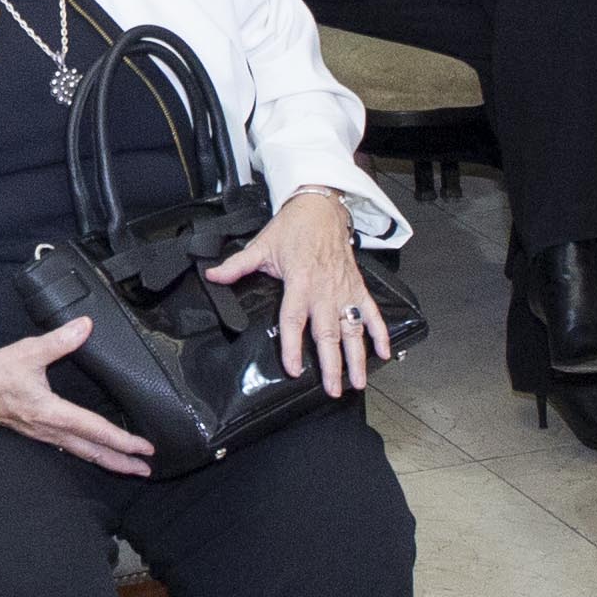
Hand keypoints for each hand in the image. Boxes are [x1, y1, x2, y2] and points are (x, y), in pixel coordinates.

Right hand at [0, 318, 154, 476]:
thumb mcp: (27, 352)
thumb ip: (59, 341)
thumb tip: (85, 327)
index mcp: (51, 412)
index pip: (95, 430)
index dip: (122, 440)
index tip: (144, 447)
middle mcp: (49, 429)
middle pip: (92, 451)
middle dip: (121, 462)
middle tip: (146, 470)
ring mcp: (44, 434)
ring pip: (82, 453)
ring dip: (107, 461)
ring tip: (129, 467)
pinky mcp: (38, 433)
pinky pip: (70, 448)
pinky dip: (89, 453)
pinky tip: (97, 453)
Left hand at [203, 186, 385, 396]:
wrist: (321, 207)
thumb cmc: (293, 228)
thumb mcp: (262, 245)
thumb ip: (237, 265)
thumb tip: (212, 276)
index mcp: (300, 282)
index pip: (294, 320)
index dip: (292, 346)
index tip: (293, 369)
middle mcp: (325, 290)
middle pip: (328, 333)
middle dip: (331, 363)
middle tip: (333, 388)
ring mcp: (344, 290)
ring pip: (353, 329)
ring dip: (357, 356)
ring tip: (358, 381)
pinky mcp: (357, 286)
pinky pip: (371, 312)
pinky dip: (380, 332)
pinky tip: (384, 352)